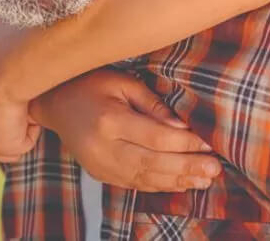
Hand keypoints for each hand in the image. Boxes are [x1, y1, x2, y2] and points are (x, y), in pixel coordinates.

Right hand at [31, 69, 222, 192]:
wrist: (54, 105)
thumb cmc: (90, 85)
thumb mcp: (123, 82)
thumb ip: (153, 104)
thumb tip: (181, 127)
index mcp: (110, 120)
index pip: (155, 137)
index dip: (185, 143)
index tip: (209, 143)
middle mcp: (103, 148)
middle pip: (152, 163)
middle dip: (187, 167)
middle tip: (215, 169)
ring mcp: (100, 165)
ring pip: (145, 179)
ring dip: (178, 181)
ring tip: (205, 180)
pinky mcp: (101, 174)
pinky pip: (135, 184)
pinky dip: (160, 186)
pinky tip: (182, 183)